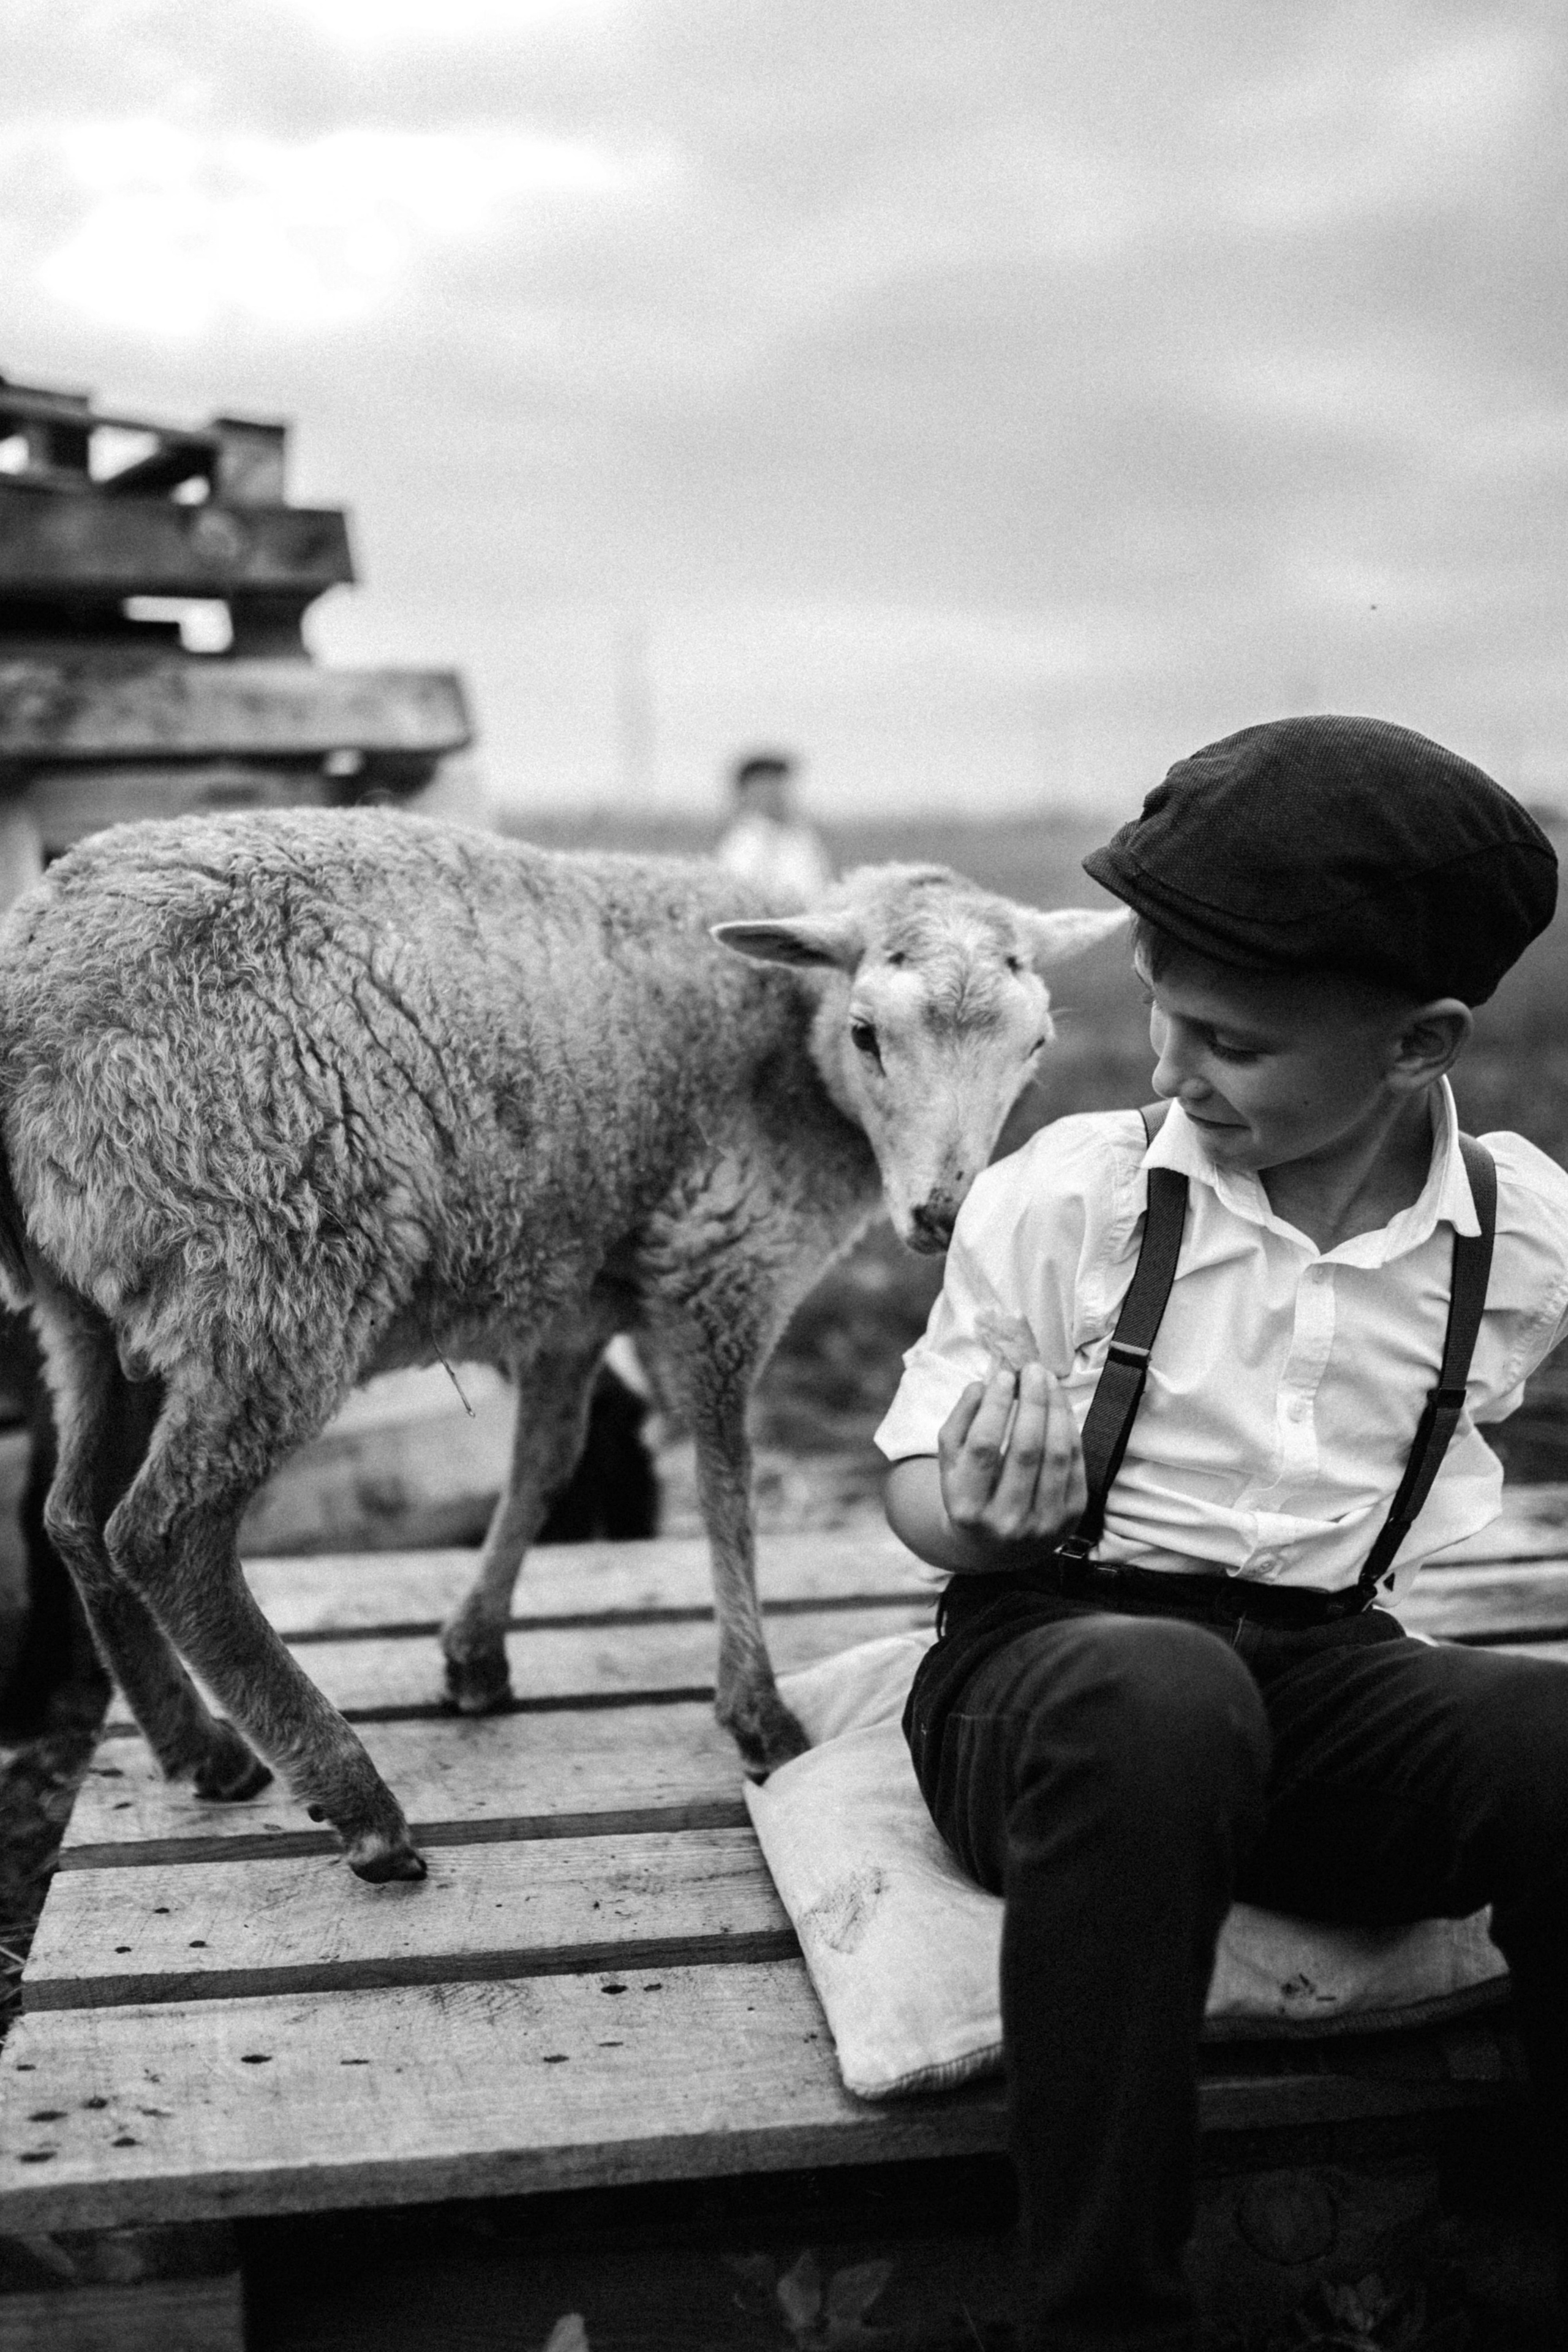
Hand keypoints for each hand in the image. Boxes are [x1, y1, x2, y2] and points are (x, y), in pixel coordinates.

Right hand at [938, 1361, 1086, 1553]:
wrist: (994, 1547)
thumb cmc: (969, 1493)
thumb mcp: (951, 1463)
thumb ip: (960, 1421)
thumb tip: (983, 1385)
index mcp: (967, 1508)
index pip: (984, 1447)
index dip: (995, 1407)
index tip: (1004, 1376)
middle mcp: (1006, 1521)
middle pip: (1025, 1449)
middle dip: (1032, 1401)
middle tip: (1033, 1370)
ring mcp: (1043, 1523)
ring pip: (1056, 1455)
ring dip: (1055, 1410)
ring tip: (1049, 1382)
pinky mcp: (1071, 1518)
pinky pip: (1075, 1464)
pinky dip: (1070, 1430)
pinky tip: (1060, 1407)